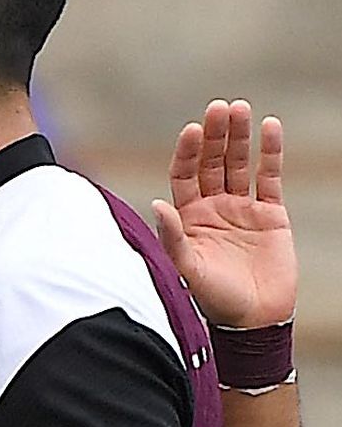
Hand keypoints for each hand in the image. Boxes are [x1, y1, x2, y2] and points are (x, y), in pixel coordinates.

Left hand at [152, 99, 294, 328]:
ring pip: (239, 164)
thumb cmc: (212, 298)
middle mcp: (211, 207)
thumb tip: (156, 205)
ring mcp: (241, 208)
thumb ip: (172, 238)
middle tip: (219, 108)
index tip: (191, 130)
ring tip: (241, 109)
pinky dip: (270, 152)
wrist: (253, 318)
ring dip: (239, 136)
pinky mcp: (271, 214)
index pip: (183, 175)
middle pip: (211, 162)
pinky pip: (270, 177)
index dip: (186, 152)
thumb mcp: (186, 268)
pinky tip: (269, 127)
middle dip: (214, 135)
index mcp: (186, 217)